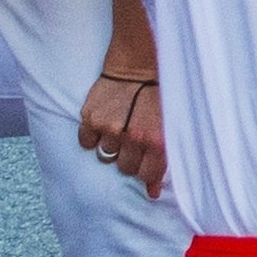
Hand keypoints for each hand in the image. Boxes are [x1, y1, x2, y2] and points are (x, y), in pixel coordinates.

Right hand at [79, 52, 172, 197]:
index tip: (146, 168)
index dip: (145, 172)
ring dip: (112, 145)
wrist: (140, 62)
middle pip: (124, 168)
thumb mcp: (170, 125)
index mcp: (157, 141)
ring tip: (121, 126)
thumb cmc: (159, 93)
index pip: (146, 176)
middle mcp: (133, 138)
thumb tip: (152, 194)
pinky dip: (91, 135)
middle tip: (133, 138)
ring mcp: (110, 128)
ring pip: (105, 156)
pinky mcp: (91, 117)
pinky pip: (85, 141)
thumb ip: (163, 159)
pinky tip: (103, 122)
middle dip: (130, 157)